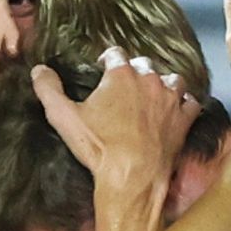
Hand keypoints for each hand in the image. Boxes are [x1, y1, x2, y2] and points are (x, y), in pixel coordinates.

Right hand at [38, 51, 190, 184]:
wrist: (131, 176)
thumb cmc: (98, 147)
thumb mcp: (64, 117)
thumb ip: (49, 89)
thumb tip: (39, 70)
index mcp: (121, 75)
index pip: (115, 53)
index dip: (107, 60)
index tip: (102, 69)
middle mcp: (149, 80)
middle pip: (144, 65)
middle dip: (135, 72)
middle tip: (125, 88)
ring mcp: (170, 99)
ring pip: (171, 80)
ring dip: (163, 84)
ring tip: (153, 95)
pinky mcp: (184, 120)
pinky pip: (191, 102)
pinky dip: (185, 103)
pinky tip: (177, 110)